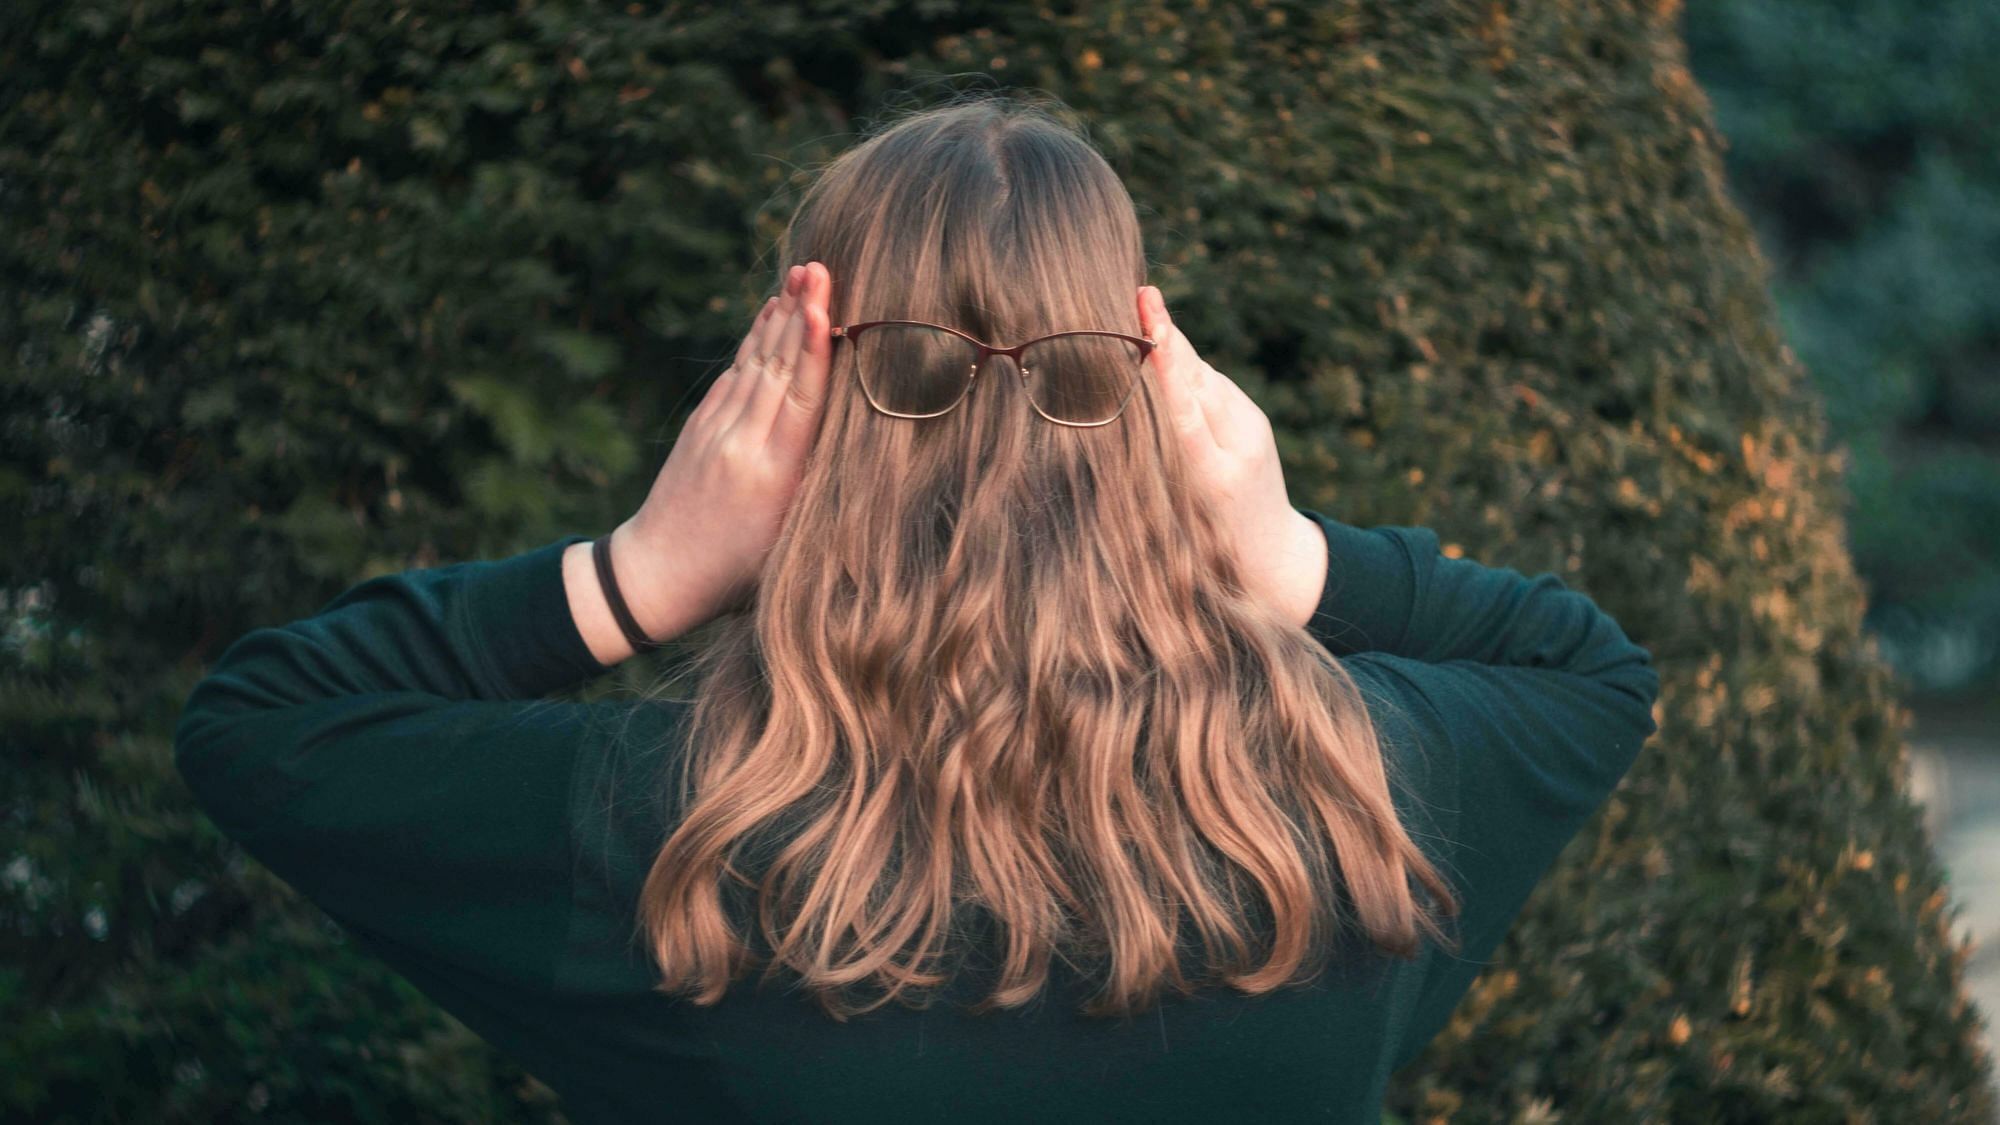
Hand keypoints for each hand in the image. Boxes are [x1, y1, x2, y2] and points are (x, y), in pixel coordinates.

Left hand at [579, 262, 833, 658]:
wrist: (656, 575)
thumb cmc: (736, 575)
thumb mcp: (788, 544)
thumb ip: (814, 489)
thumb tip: (854, 442)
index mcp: (771, 475)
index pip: (801, 400)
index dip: (814, 351)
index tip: (825, 309)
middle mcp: (742, 443)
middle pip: (779, 368)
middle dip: (800, 315)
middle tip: (819, 267)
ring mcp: (716, 431)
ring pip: (756, 363)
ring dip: (779, 317)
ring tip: (800, 275)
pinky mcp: (701, 427)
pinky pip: (735, 374)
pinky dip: (755, 341)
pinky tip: (770, 315)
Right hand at [1136, 285, 1326, 629]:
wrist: (1277, 561)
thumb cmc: (1217, 554)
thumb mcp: (1184, 525)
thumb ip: (1166, 467)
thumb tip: (1133, 421)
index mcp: (1215, 474)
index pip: (1184, 404)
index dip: (1165, 362)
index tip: (1150, 319)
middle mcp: (1238, 443)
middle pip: (1193, 379)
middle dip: (1166, 338)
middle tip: (1139, 292)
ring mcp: (1250, 429)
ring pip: (1202, 379)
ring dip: (1172, 345)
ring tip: (1141, 304)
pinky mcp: (1253, 422)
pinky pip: (1211, 387)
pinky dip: (1185, 366)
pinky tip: (1162, 341)